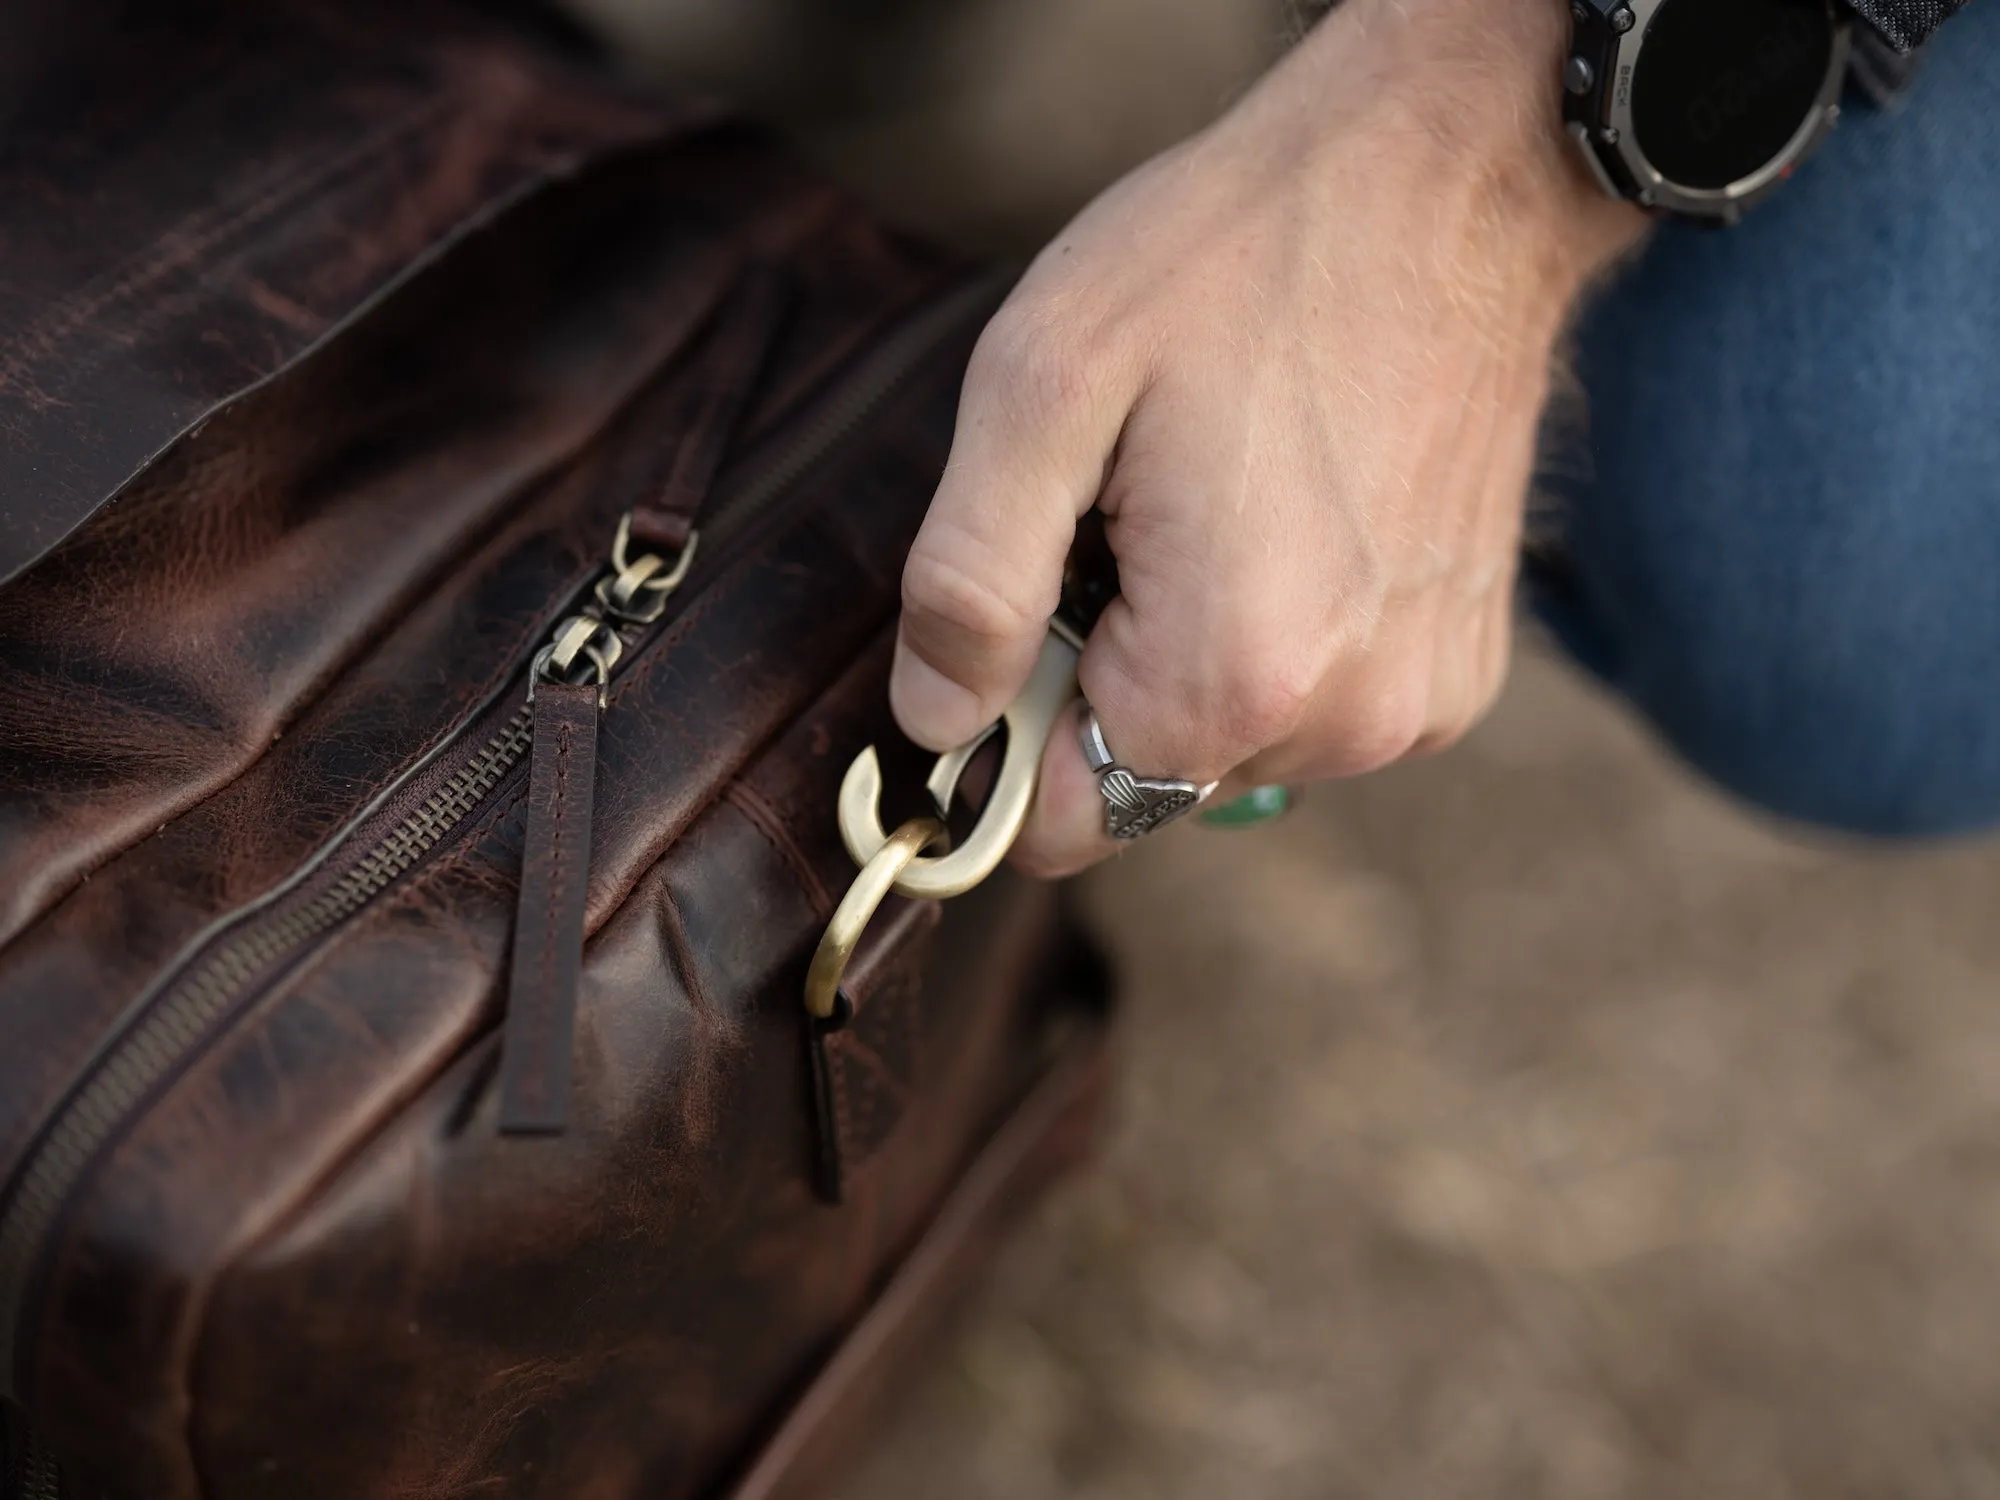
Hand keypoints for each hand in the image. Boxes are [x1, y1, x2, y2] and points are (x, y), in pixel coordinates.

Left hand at [890, 0, 1647, 876]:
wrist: (1449, 179)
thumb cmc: (1242, 258)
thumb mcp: (1045, 384)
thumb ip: (970, 580)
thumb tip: (938, 725)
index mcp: (1232, 674)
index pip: (1058, 826)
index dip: (1002, 741)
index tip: (1010, 627)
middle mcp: (1345, 722)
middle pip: (1142, 785)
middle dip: (1098, 680)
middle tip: (1124, 523)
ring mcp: (1417, 702)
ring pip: (1229, 749)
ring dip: (1189, 659)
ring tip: (1218, 505)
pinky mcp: (1461, 667)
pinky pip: (1317, 709)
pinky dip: (1278, 643)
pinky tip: (1292, 522)